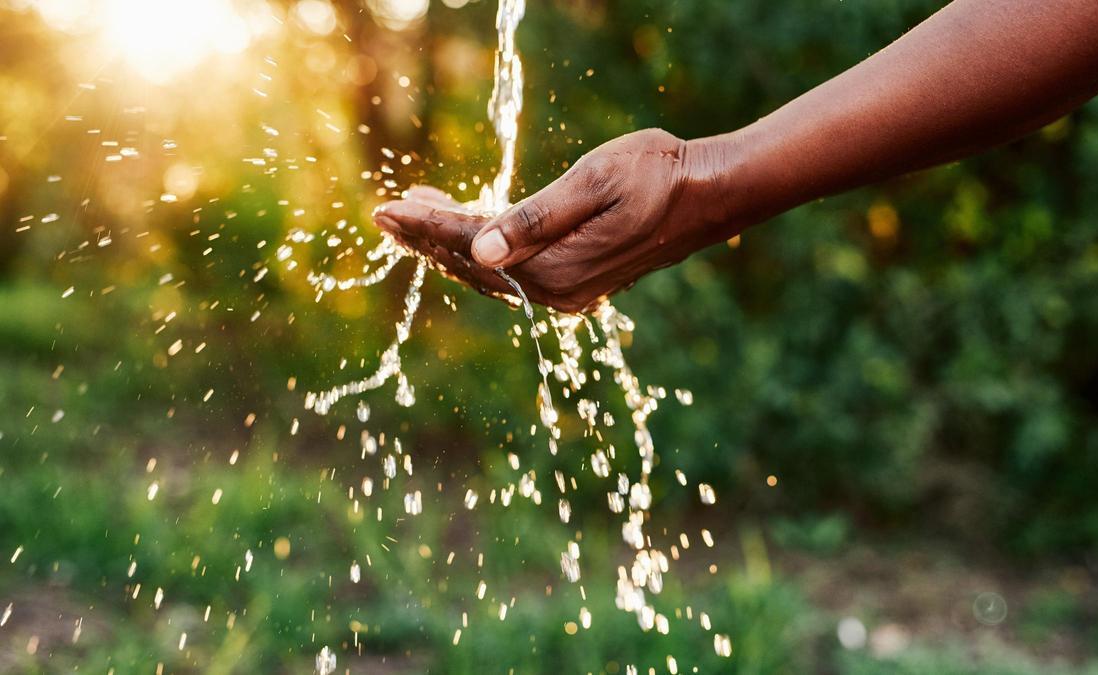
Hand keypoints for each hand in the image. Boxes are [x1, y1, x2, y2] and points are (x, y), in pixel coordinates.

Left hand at [373, 128, 729, 312]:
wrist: (709, 194)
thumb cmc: (657, 174)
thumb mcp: (593, 183)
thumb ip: (534, 218)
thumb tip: (479, 249)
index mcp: (555, 267)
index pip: (470, 246)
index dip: (425, 226)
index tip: (383, 209)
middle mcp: (556, 290)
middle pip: (471, 266)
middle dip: (426, 238)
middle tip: (384, 214)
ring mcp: (567, 291)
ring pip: (489, 271)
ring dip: (448, 244)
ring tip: (413, 217)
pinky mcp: (577, 281)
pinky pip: (512, 271)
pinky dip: (481, 250)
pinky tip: (467, 230)